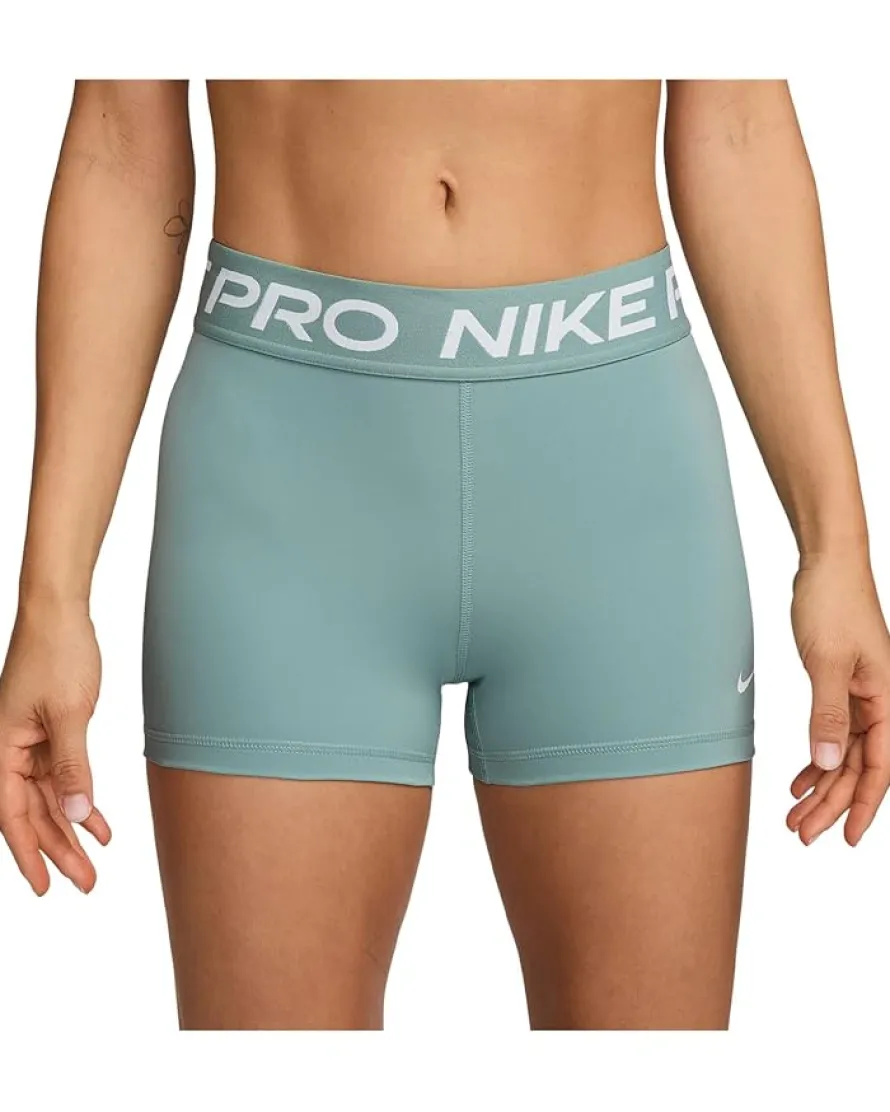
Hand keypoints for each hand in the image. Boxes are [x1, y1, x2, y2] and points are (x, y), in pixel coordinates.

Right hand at [0, 599, 110, 893]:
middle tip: (85, 884)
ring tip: (94, 864)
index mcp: (0, 747)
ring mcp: (27, 742)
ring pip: (48, 799)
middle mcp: (8, 750)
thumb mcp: (68, 714)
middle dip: (58, 850)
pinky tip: (100, 825)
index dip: (29, 852)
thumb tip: (75, 816)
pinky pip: (61, 777)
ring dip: (71, 830)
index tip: (44, 887)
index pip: (11, 814)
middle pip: (32, 813)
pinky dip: (80, 800)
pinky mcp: (47, 733)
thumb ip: (72, 768)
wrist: (60, 613)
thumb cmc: (58, 654)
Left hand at [787, 553, 889, 844]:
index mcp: (889, 699)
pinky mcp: (843, 687)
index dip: (862, 805)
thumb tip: (831, 764)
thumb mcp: (827, 662)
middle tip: (801, 833)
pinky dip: (817, 759)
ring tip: (794, 815)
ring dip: (821, 786)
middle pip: (859, 768)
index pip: (880, 767)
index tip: (846, 837)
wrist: (827, 565)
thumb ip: (828, 715)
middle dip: (831, 804)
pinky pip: (835, 735)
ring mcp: (862, 696)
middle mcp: (881, 702)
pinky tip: (800, 780)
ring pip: (845, 755)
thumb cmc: (833, 604)